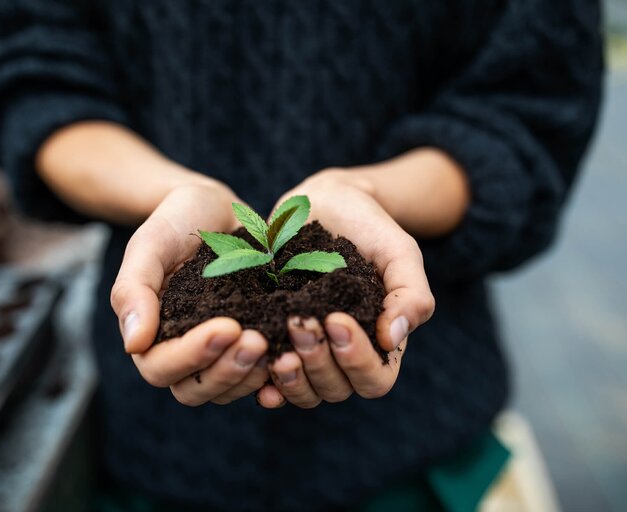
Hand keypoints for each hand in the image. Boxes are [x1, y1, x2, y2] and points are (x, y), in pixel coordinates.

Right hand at [111, 182, 269, 405]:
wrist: (215, 208)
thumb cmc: (176, 221)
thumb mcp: (150, 244)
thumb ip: (133, 290)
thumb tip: (134, 344)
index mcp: (151, 334)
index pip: (161, 367)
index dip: (192, 356)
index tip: (227, 327)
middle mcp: (182, 350)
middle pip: (194, 389)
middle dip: (227, 371)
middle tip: (258, 341)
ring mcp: (217, 352)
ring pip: (227, 389)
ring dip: (251, 375)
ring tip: (277, 346)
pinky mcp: (248, 343)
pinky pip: (257, 376)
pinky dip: (274, 374)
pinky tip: (294, 355)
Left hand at [256, 170, 434, 407]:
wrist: (326, 202)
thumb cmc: (369, 227)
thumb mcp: (399, 252)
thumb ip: (410, 294)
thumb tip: (394, 338)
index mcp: (379, 343)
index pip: (374, 379)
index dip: (356, 359)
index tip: (336, 319)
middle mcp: (343, 356)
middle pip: (335, 389)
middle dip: (318, 361)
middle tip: (299, 321)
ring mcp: (308, 351)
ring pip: (304, 391)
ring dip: (291, 376)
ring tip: (275, 347)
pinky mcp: (276, 340)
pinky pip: (270, 379)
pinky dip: (264, 383)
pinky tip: (256, 366)